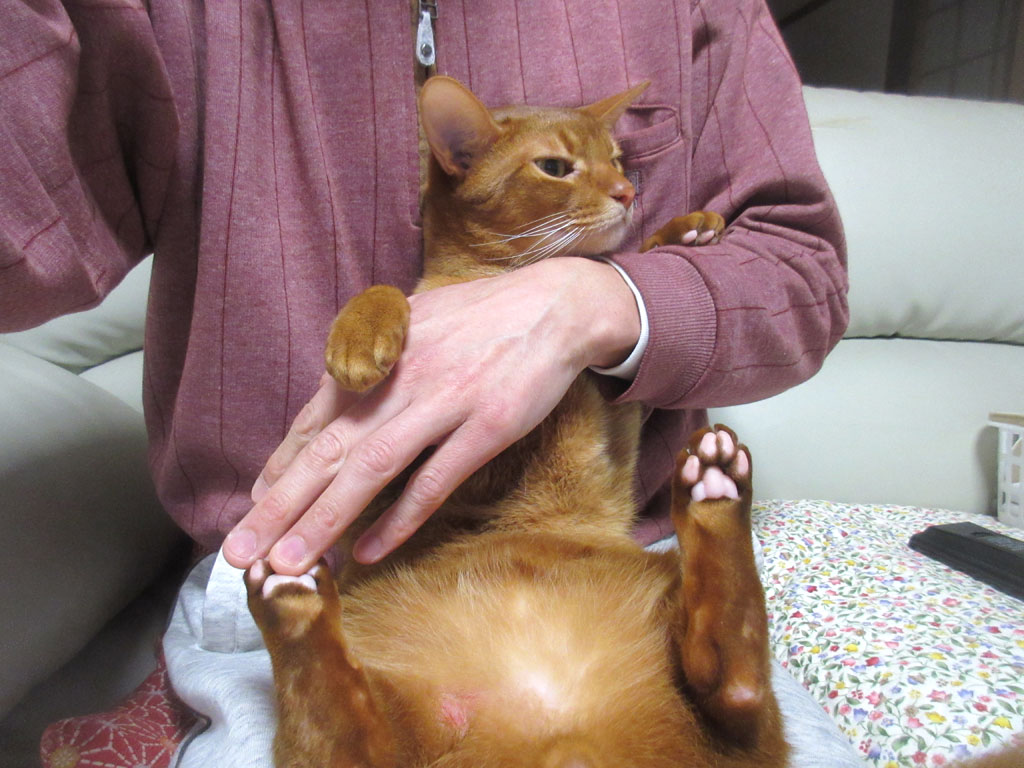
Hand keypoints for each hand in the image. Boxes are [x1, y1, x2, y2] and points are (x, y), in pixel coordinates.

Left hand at [222, 257, 640, 574]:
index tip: (255, 502)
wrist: (556, 305)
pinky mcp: (485, 427)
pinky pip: (434, 481)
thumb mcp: (414, 318)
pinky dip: (399, 519)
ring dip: (324, 520)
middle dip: (279, 504)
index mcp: (379, 351)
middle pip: (328, 450)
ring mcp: (442, 403)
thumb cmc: (481, 313)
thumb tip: (336, 386)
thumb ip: (373, 352)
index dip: (281, 465)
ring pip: (370, 469)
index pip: (316, 418)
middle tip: (239, 552)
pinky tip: (369, 552)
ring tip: (288, 564)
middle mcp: (400, 378)